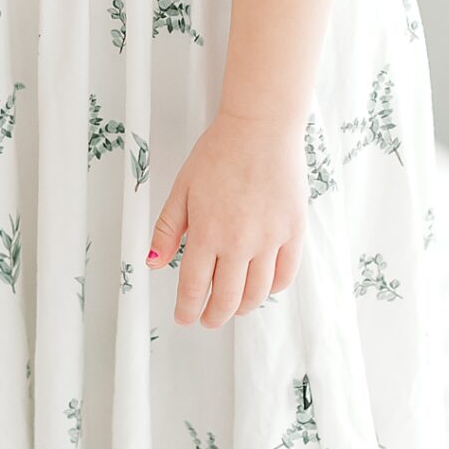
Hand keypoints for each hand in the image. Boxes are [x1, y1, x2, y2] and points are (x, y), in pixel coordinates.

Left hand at [147, 111, 306, 328]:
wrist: (260, 129)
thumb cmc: (218, 153)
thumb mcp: (182, 188)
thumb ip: (167, 228)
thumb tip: (154, 263)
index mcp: (207, 232)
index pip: (194, 287)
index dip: (187, 309)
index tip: (184, 317)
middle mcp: (239, 241)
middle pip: (226, 298)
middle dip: (213, 316)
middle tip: (207, 319)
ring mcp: (270, 238)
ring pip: (256, 293)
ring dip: (242, 308)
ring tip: (233, 308)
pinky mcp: (294, 231)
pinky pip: (285, 275)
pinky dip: (272, 289)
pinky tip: (260, 287)